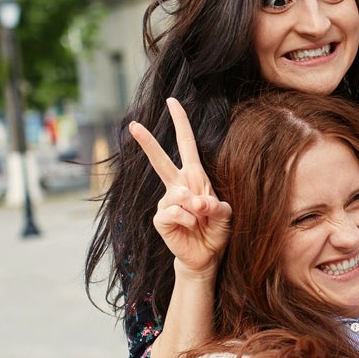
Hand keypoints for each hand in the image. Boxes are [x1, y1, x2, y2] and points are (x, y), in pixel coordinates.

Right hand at [128, 98, 231, 276]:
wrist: (206, 255)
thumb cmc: (216, 230)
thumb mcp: (225, 215)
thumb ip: (215, 206)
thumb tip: (195, 202)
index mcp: (195, 177)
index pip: (186, 145)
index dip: (180, 123)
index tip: (172, 101)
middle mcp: (178, 186)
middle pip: (161, 160)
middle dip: (148, 143)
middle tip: (133, 125)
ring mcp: (167, 202)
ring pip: (179, 196)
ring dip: (195, 210)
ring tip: (200, 221)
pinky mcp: (161, 218)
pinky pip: (173, 213)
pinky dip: (187, 220)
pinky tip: (190, 227)